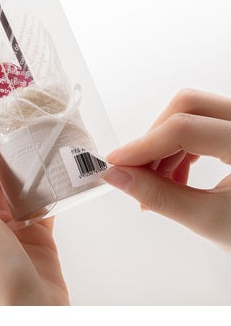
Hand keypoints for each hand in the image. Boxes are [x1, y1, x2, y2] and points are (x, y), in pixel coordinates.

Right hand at [103, 89, 230, 250]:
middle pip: (188, 106)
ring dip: (164, 145)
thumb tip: (116, 176)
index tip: (115, 164)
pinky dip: (180, 148)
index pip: (185, 128)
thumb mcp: (209, 219)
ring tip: (156, 184)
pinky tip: (174, 177)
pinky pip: (202, 124)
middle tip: (135, 172)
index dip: (142, 145)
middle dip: (153, 138)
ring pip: (192, 113)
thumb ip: (158, 196)